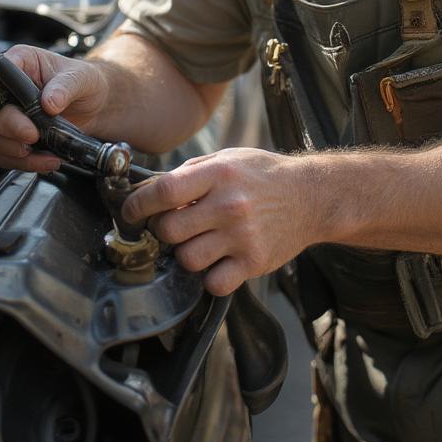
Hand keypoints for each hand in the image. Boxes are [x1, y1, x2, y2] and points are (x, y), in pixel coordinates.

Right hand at [0, 44, 111, 173]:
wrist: (99, 105)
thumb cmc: (86, 81)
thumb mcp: (82, 76)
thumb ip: (66, 86)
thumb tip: (49, 102)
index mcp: (19, 65)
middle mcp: (8, 90)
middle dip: (10, 127)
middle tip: (32, 134)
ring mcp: (10, 116)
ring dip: (17, 150)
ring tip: (46, 150)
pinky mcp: (16, 139)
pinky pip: (8, 157)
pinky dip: (26, 163)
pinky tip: (48, 159)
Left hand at [121, 148, 313, 295]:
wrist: (310, 196)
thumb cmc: (262, 175)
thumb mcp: (227, 158)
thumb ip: (190, 173)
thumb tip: (148, 190)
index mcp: (219, 173)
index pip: (164, 192)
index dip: (138, 204)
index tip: (130, 211)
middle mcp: (229, 205)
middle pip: (169, 230)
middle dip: (162, 231)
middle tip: (172, 226)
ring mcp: (242, 236)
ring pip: (187, 259)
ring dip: (185, 253)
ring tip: (198, 241)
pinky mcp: (254, 262)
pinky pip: (213, 282)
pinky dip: (209, 276)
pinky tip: (217, 260)